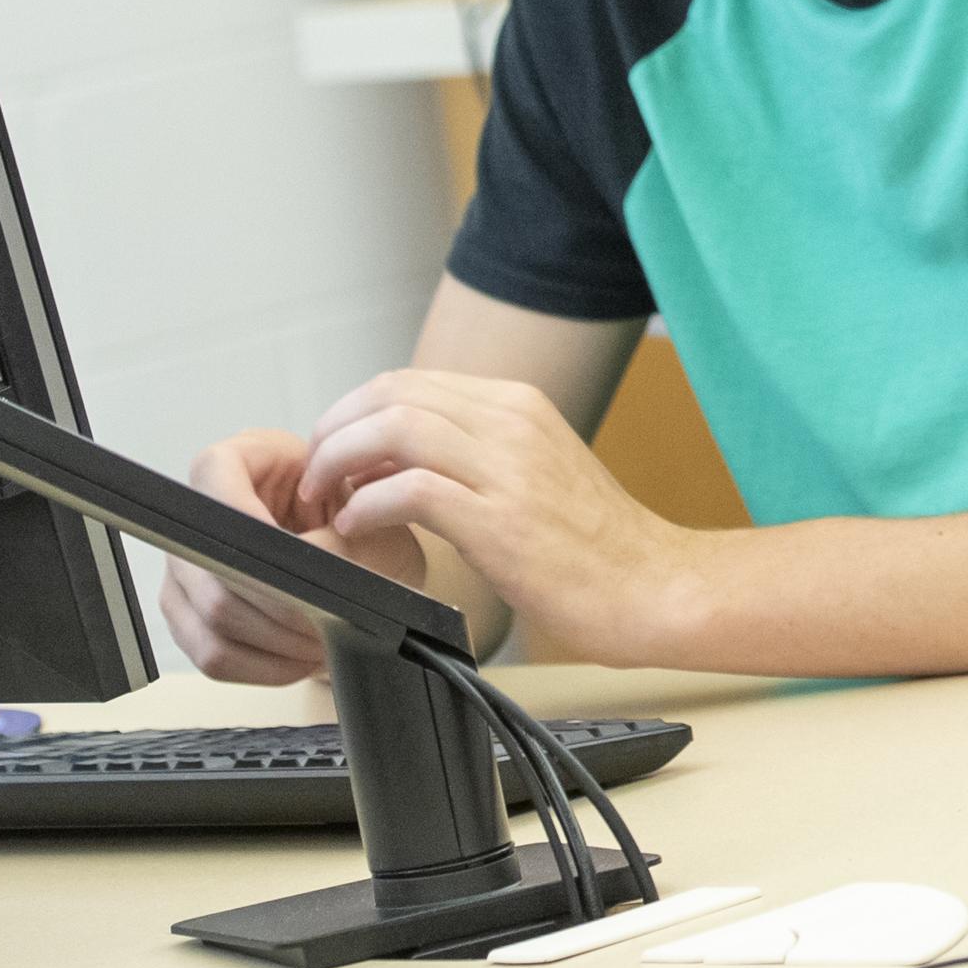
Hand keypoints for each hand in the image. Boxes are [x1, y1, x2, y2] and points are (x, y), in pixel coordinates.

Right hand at [161, 428, 422, 684]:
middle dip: (280, 608)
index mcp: (241, 460)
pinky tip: (298, 658)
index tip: (301, 571)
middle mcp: (200, 511)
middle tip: (326, 623)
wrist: (366, 560)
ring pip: (212, 620)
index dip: (253, 534)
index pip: (217, 485)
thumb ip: (332, 543)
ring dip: (276, 643)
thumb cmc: (364, 527)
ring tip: (322, 642)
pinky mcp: (188, 615)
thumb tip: (299, 576)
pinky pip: (212, 655)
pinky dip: (262, 667)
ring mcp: (185, 566)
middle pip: (214, 570)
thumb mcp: (368, 524)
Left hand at [295, 367, 695, 665]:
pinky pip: (410, 489)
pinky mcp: (501, 520)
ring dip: (340, 461)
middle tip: (314, 476)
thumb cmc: (594, 546)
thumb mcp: (534, 473)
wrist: (653, 586)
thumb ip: (475, 455)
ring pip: (393, 428)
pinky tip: (359, 527)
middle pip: (391, 392)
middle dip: (334, 430)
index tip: (332, 453)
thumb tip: (397, 460)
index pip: (408, 381)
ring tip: (324, 500)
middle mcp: (512, 419)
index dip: (353, 413)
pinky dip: (368, 504)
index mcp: (518, 404)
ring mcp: (508, 466)